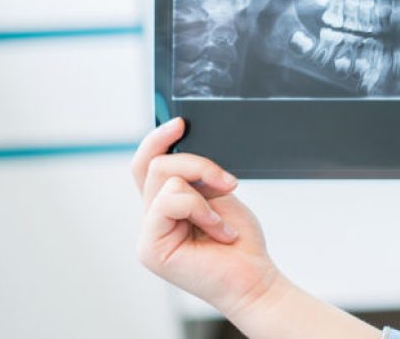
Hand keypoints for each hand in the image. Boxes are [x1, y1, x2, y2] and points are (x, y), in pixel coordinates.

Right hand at [132, 117, 280, 316]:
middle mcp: (151, 217)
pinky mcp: (150, 247)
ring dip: (205, 193)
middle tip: (228, 183)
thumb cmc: (238, 241)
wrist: (253, 277)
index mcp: (164, 204)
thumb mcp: (218, 195)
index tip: (181, 122)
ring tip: (223, 221)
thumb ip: (196, 176)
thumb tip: (182, 144)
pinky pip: (170, 202)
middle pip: (155, 165)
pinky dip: (201, 210)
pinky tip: (218, 231)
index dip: (157, 139)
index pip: (146, 163)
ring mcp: (147, 233)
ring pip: (165, 178)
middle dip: (197, 164)